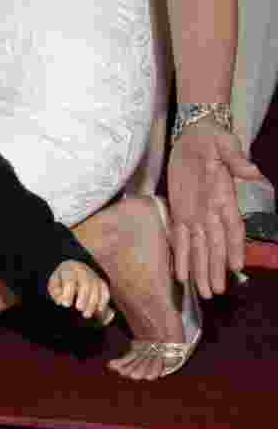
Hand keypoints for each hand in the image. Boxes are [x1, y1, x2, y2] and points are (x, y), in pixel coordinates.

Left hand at [49, 260, 110, 318]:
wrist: (71, 271)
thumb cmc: (60, 281)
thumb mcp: (54, 284)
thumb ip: (55, 292)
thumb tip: (60, 300)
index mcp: (68, 269)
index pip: (69, 281)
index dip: (68, 293)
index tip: (66, 305)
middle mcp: (82, 270)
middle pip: (86, 283)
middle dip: (83, 297)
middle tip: (79, 309)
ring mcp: (93, 275)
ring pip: (96, 288)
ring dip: (93, 302)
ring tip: (87, 315)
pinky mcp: (100, 281)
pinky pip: (104, 289)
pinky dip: (103, 300)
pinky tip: (99, 310)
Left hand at [167, 120, 265, 297]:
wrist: (193, 135)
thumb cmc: (212, 140)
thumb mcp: (224, 145)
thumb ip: (236, 159)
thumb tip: (251, 171)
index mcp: (224, 198)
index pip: (232, 227)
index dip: (234, 247)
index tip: (236, 266)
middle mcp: (211, 212)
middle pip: (214, 245)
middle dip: (214, 269)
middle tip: (215, 292)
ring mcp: (195, 215)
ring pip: (198, 249)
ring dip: (199, 271)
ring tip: (203, 293)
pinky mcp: (179, 213)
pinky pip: (178, 240)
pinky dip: (180, 258)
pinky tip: (181, 277)